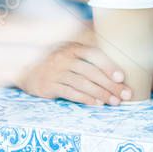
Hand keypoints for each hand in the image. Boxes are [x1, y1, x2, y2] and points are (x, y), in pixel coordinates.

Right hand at [15, 41, 131, 104]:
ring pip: (83, 84)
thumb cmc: (57, 61)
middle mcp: (65, 58)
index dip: (109, 66)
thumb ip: (89, 53)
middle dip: (110, 85)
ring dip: (101, 94)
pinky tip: (97, 103)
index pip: (94, 55)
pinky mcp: (49, 86)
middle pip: (91, 72)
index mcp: (73, 47)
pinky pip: (71, 93)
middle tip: (125, 95)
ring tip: (114, 101)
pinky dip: (85, 99)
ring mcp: (56, 72)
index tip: (122, 77)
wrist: (27, 68)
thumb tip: (116, 54)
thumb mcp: (70, 52)